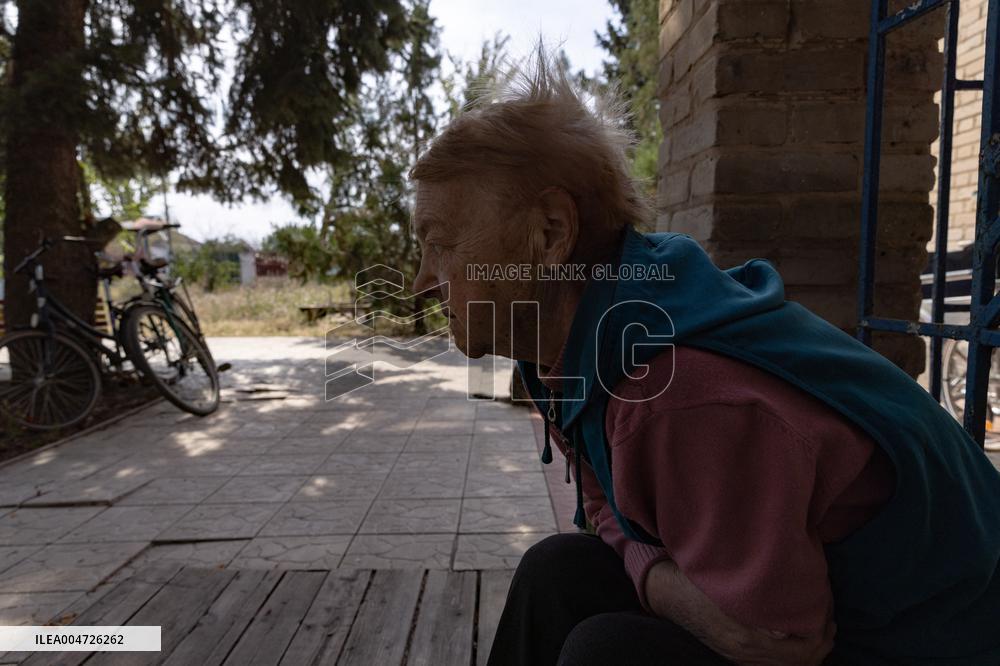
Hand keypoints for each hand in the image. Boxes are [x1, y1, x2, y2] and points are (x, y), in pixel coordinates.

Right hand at [644, 559, 835, 665]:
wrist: (670, 592)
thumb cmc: (701, 580)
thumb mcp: (729, 587)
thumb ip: (759, 606)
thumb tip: (790, 627)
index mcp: (747, 638)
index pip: (801, 649)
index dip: (820, 631)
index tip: (826, 609)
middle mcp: (746, 654)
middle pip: (800, 662)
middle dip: (821, 643)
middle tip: (830, 621)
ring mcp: (741, 658)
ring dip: (810, 652)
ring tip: (820, 631)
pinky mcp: (736, 656)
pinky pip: (774, 665)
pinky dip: (793, 656)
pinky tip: (797, 638)